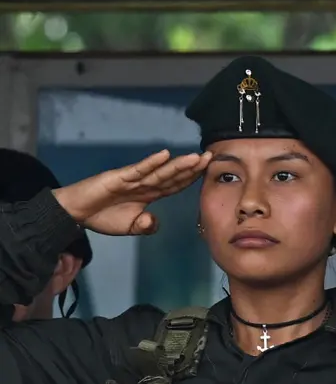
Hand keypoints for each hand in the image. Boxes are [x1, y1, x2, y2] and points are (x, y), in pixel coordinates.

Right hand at [53, 149, 210, 236]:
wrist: (77, 213)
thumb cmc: (103, 217)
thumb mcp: (130, 227)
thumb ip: (145, 226)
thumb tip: (155, 222)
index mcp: (149, 195)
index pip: (174, 186)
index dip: (190, 179)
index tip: (208, 173)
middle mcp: (144, 184)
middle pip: (172, 175)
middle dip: (191, 168)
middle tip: (210, 158)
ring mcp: (132, 179)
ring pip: (160, 171)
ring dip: (178, 165)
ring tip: (195, 157)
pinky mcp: (119, 177)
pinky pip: (138, 170)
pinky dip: (152, 163)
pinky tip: (165, 155)